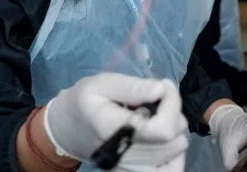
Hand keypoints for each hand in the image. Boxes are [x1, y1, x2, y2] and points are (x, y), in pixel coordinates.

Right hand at [43, 73, 188, 169]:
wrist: (69, 130)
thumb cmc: (85, 102)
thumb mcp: (101, 84)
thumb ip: (131, 87)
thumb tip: (161, 90)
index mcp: (114, 131)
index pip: (163, 129)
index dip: (172, 104)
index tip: (163, 86)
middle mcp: (126, 156)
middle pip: (174, 138)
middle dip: (172, 110)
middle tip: (155, 97)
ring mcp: (133, 169)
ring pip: (177, 149)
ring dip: (173, 127)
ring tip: (154, 114)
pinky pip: (172, 169)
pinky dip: (173, 150)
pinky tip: (160, 136)